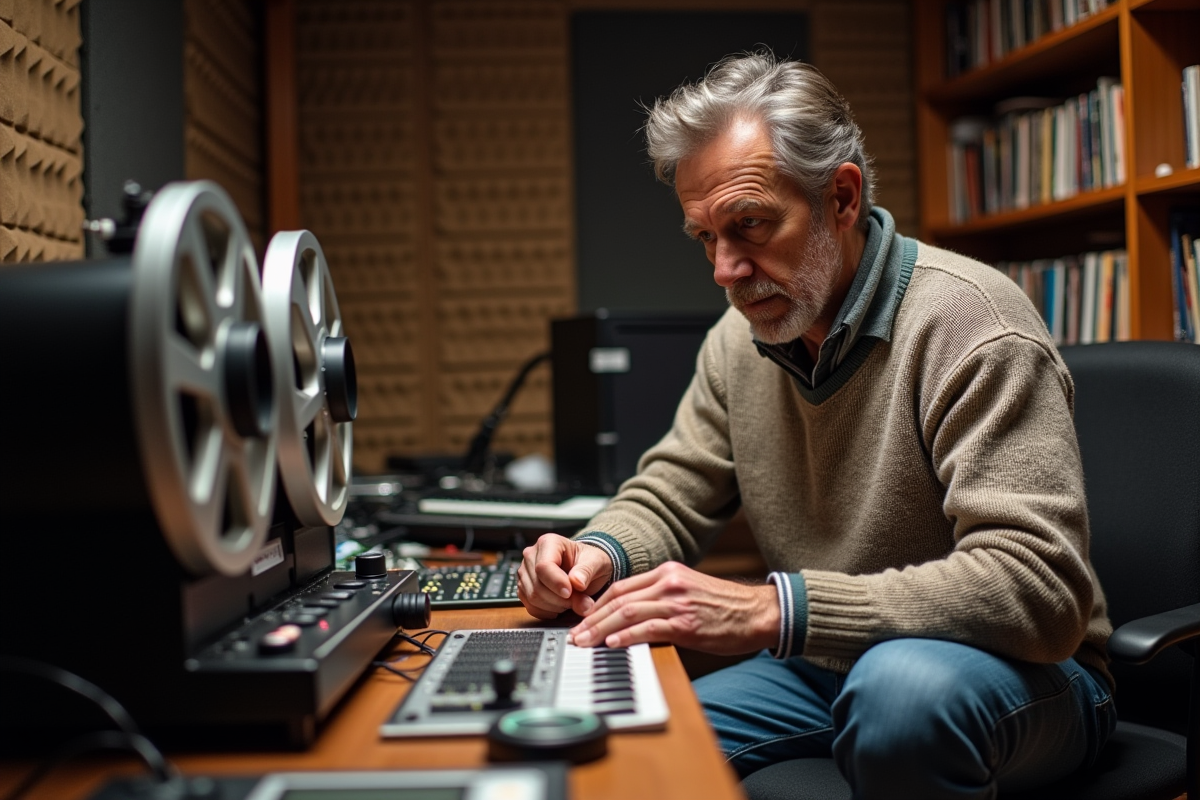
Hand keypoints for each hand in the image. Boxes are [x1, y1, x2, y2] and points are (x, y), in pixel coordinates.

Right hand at [516, 534, 613, 619]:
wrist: (584, 570)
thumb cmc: (589, 562)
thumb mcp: (596, 562)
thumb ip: (587, 572)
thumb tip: (577, 583)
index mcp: (548, 543)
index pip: (543, 566)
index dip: (556, 583)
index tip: (570, 592)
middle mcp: (531, 556)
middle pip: (537, 585)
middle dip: (560, 598)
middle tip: (579, 600)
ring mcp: (525, 573)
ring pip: (533, 597)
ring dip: (555, 606)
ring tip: (572, 601)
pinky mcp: (524, 588)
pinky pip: (531, 607)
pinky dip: (548, 612)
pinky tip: (561, 606)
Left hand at [568, 562, 780, 655]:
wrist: (759, 612)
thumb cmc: (727, 607)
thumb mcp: (690, 590)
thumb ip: (663, 596)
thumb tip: (632, 615)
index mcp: (668, 573)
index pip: (622, 586)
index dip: (597, 604)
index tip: (582, 619)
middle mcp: (669, 583)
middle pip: (619, 599)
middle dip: (591, 618)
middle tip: (574, 635)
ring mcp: (677, 602)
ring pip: (627, 613)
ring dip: (600, 629)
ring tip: (584, 643)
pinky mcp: (686, 623)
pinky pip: (648, 628)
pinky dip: (626, 637)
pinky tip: (611, 645)